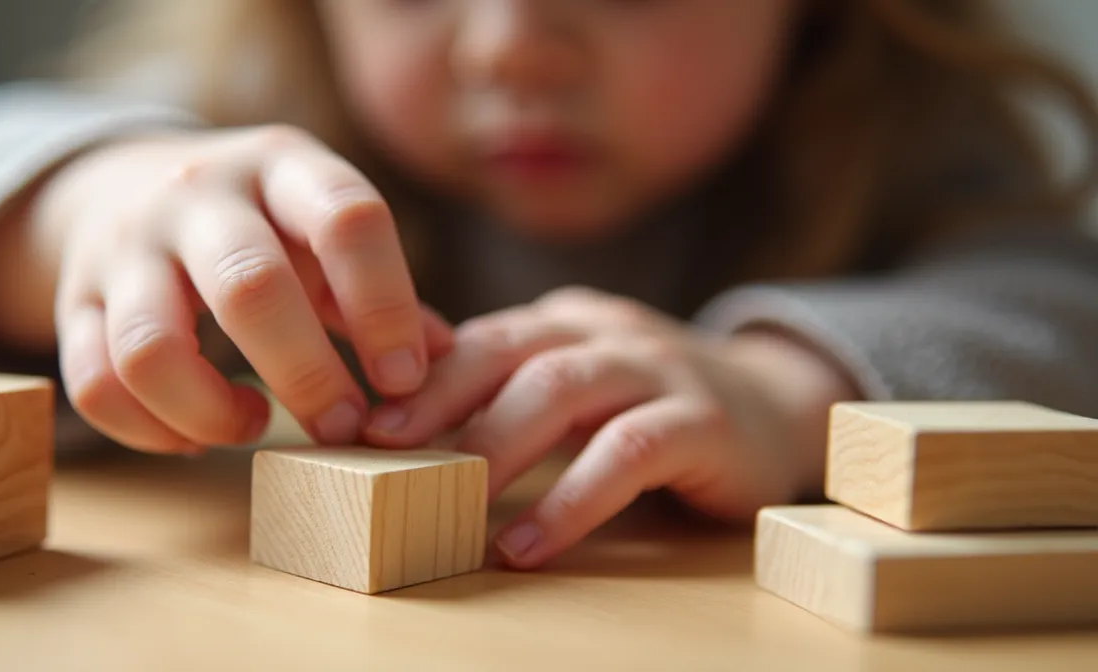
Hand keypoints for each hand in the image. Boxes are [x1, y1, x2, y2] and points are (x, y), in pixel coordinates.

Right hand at [33, 125, 451, 453]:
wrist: (122, 181)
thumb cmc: (256, 220)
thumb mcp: (320, 225)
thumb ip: (376, 289)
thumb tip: (445, 361)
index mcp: (281, 167)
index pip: (347, 220)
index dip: (385, 307)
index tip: (404, 380)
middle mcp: (198, 196)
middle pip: (250, 287)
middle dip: (308, 375)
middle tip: (343, 427)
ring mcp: (126, 247)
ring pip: (152, 347)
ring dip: (212, 412)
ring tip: (254, 427)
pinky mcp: (73, 300)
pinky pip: (96, 383)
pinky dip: (148, 430)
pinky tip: (194, 435)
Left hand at [364, 287, 858, 567]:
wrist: (778, 410)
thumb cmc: (652, 409)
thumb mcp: (579, 388)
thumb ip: (510, 391)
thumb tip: (401, 421)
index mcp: (565, 323)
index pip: (478, 337)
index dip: (417, 377)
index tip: (360, 423)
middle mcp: (606, 332)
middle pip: (508, 352)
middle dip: (438, 400)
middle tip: (383, 452)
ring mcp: (657, 369)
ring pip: (561, 390)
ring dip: (495, 445)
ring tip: (445, 499)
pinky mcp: (700, 422)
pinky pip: (625, 454)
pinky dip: (569, 501)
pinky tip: (527, 544)